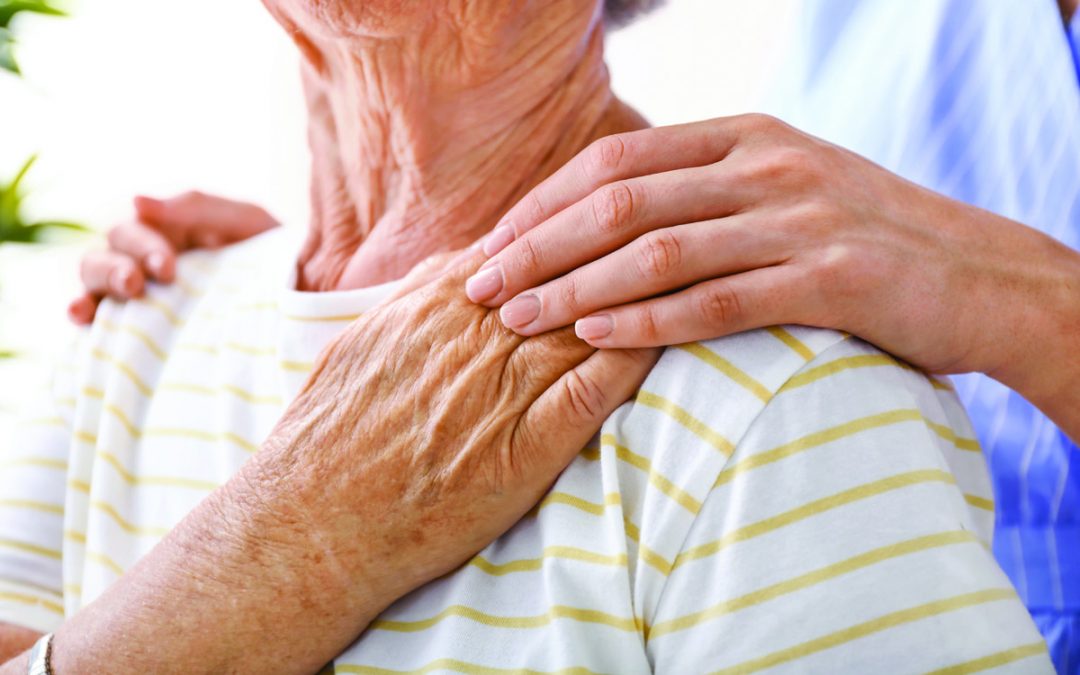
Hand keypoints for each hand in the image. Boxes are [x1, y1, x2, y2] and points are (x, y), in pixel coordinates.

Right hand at [49, 251, 659, 674]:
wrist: (316, 523)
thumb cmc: (325, 439)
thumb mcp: (355, 346)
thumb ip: (408, 303)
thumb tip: (450, 274)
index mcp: (433, 306)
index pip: (520, 246)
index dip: (567, 225)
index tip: (605, 208)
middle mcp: (475, 334)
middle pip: (564, 271)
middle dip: (614, 242)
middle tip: (665, 216)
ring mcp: (504, 388)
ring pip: (590, 317)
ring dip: (638, 289)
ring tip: (683, 264)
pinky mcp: (529, 445)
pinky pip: (597, 388)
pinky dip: (636, 354)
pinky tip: (669, 334)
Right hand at [68, 191, 278, 323]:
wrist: (303, 298)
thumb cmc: (272, 254)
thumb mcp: (247, 223)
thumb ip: (197, 207)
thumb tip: (137, 200)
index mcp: (168, 232)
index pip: (134, 230)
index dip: (144, 246)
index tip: (168, 268)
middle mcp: (146, 260)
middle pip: (106, 255)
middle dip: (116, 268)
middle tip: (139, 284)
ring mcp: (140, 295)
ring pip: (94, 281)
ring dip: (95, 289)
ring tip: (106, 304)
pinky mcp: (139, 328)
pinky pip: (99, 321)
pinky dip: (81, 314)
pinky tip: (81, 318)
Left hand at [465, 114, 1079, 399]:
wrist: (979, 274)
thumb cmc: (862, 238)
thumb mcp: (781, 188)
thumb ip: (703, 191)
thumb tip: (606, 216)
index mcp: (743, 137)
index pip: (614, 162)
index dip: (542, 203)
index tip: (491, 244)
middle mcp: (765, 166)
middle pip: (620, 203)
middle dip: (537, 247)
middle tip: (479, 287)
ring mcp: (799, 219)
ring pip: (658, 250)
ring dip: (575, 286)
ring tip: (517, 319)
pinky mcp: (832, 279)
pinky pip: (718, 300)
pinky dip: (648, 319)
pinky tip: (593, 336)